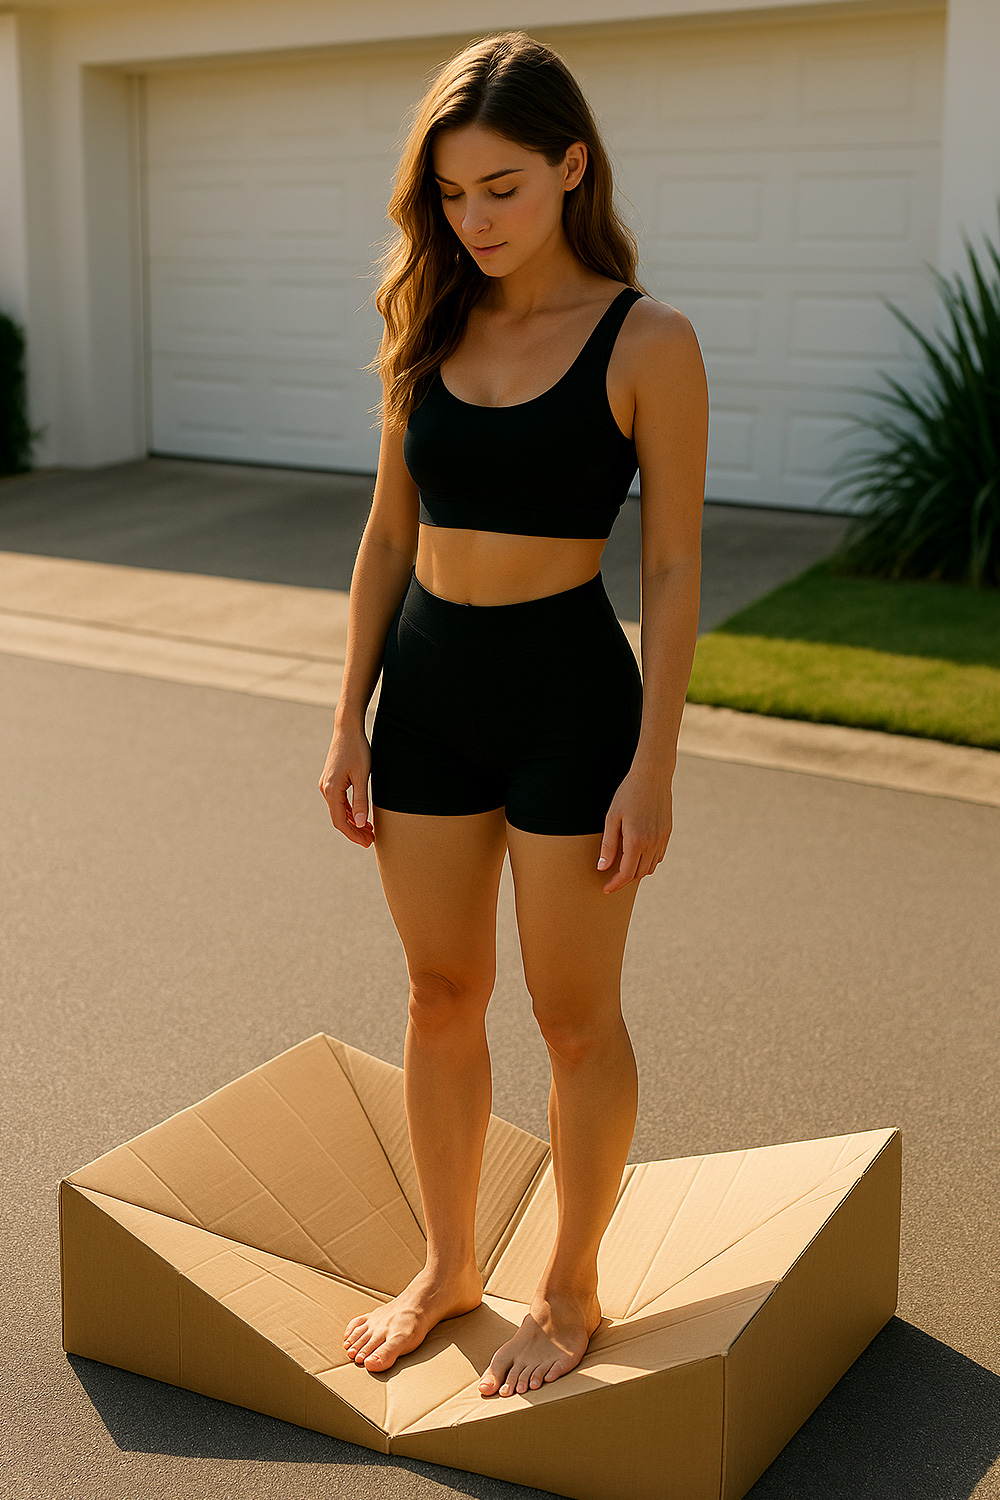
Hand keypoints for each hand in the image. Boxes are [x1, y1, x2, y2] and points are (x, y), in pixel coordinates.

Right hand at [318, 726, 374, 847]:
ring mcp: (327, 785)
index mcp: (331, 790)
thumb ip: (361, 800)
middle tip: (371, 840)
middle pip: (338, 818)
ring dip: (353, 822)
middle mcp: (326, 789)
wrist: (347, 729)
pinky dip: (350, 812)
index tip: (367, 843)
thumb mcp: (362, 775)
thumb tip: (360, 822)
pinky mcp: (331, 780)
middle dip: (355, 831)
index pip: (340, 821)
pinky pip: (339, 802)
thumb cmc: (357, 749)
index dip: (353, 834)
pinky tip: (361, 816)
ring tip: (369, 830)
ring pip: (339, 811)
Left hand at [597, 768, 672, 893]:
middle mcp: (652, 843)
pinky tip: (637, 855)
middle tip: (611, 879)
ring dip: (637, 872)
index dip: (615, 884)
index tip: (606, 888)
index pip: (626, 873)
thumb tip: (602, 868)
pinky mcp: (667, 833)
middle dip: (624, 880)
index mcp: (636, 840)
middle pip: (639, 874)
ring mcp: (662, 839)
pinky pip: (658, 856)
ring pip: (650, 867)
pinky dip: (648, 862)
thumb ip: (608, 845)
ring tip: (623, 868)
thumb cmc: (627, 794)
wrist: (652, 776)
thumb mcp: (612, 818)